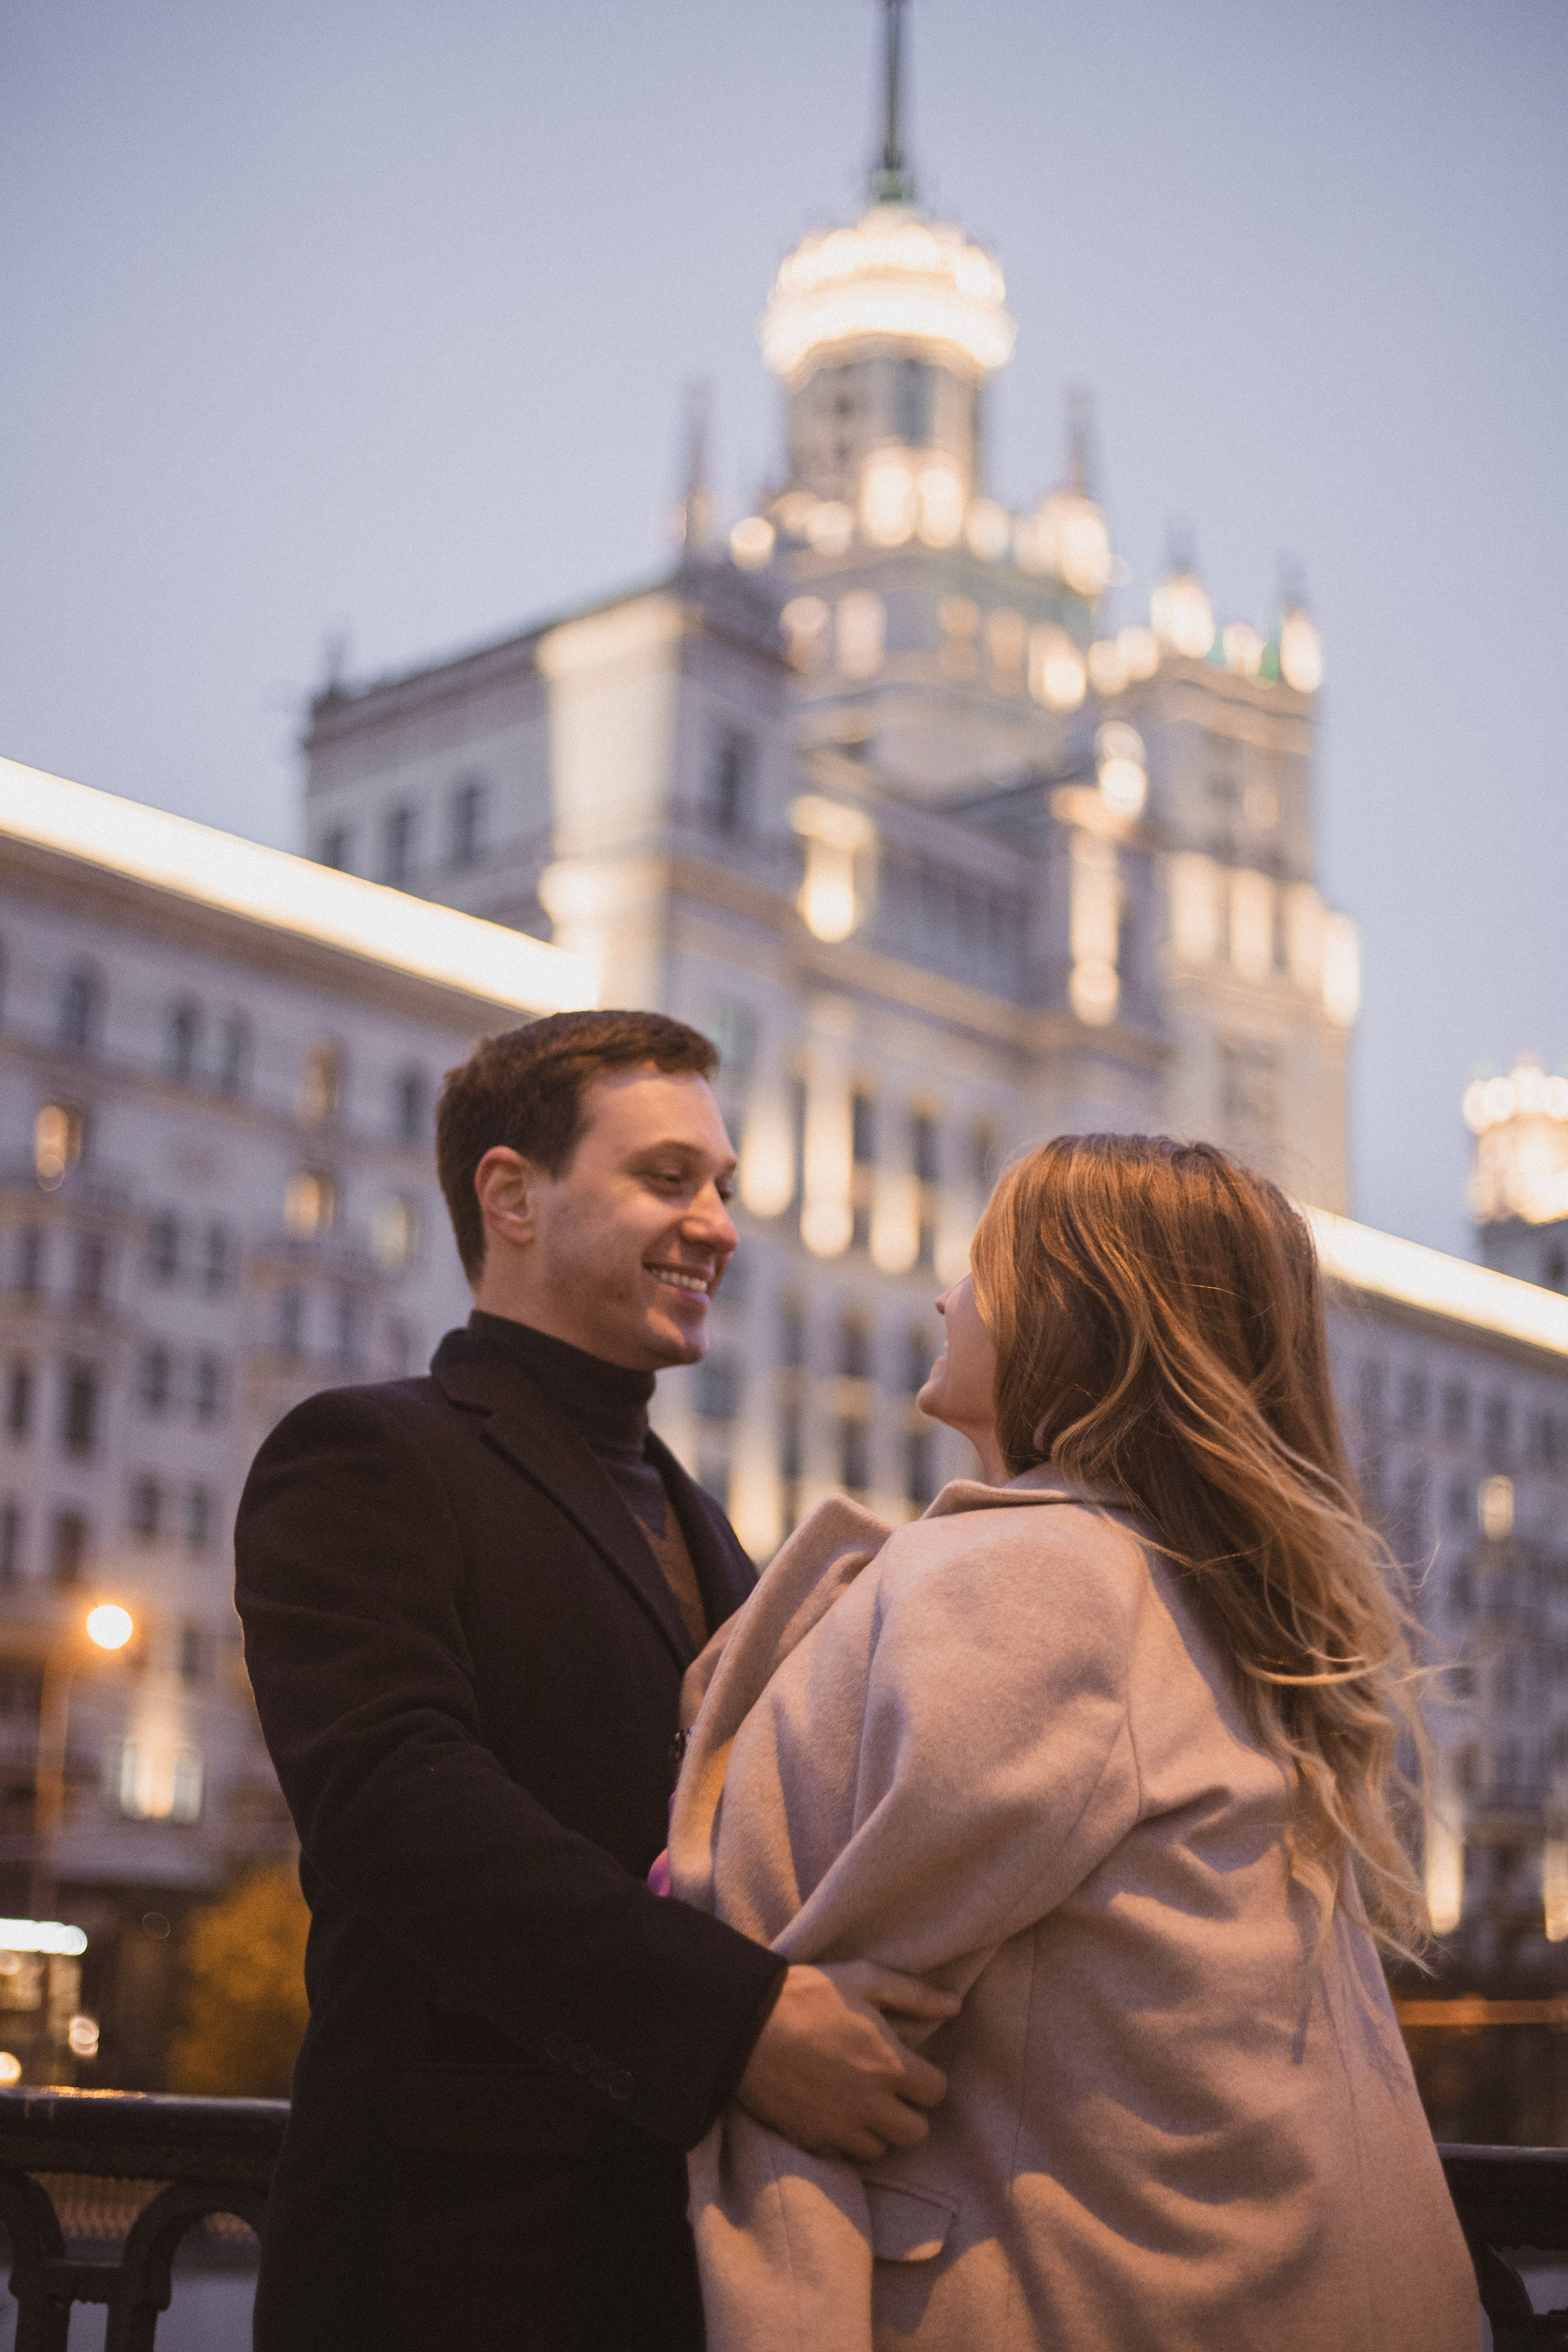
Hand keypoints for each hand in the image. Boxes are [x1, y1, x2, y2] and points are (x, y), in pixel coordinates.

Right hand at [736, 1961, 959, 2163]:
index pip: (936, 2093)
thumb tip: (954, 2006)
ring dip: (877, 2128)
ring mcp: (840, 2128)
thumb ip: (913, 1995)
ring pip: (881, 2149)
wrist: (745, 2024)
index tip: (908, 2065)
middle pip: (915, 2132)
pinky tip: (833, 2110)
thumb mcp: (863, 1979)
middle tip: (887, 2088)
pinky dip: (845, 2138)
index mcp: (890, 2065)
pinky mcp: (813, 2140)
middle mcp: (871, 2105)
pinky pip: (844, 2154)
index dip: (926, 2078)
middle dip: (907, 2111)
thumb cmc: (807, 1996)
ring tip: (859, 2100)